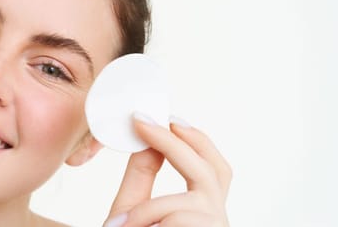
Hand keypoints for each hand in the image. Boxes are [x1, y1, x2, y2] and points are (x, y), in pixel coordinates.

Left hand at [104, 114, 231, 226]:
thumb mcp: (131, 207)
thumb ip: (142, 175)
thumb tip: (149, 140)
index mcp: (203, 209)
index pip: (213, 169)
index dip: (196, 141)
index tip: (169, 120)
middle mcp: (216, 218)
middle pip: (213, 172)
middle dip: (177, 144)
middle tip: (144, 123)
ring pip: (190, 199)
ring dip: (149, 209)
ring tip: (121, 223)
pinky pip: (176, 217)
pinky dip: (146, 220)